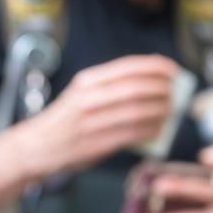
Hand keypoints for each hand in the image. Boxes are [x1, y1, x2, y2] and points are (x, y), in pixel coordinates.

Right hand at [20, 54, 176, 176]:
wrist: (37, 146)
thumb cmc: (64, 120)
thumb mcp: (80, 93)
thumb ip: (109, 87)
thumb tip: (151, 81)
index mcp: (86, 81)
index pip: (128, 67)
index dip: (155, 66)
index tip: (173, 69)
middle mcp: (89, 99)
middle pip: (136, 89)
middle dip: (162, 89)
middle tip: (175, 92)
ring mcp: (92, 122)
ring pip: (138, 112)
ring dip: (161, 111)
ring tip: (170, 110)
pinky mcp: (97, 144)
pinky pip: (132, 135)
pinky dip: (151, 131)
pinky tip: (158, 129)